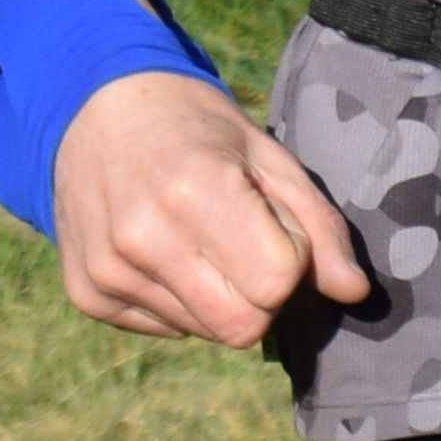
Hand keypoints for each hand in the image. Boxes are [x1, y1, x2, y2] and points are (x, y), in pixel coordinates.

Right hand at [51, 75, 370, 341]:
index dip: (290, 260)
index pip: (275, 282)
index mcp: (193, 192)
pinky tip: (166, 252)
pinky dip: (180, 302)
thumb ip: (319, 226)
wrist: (92, 109)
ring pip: (205, 331)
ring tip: (199, 241)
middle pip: (241, 327)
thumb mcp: (268, 158)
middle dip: (261, 296)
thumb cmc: (196, 129)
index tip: (274, 227)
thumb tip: (354, 293)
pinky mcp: (87, 294)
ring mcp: (107, 271)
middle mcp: (141, 238)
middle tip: (245, 247)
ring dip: (219, 298)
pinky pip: (166, 329)